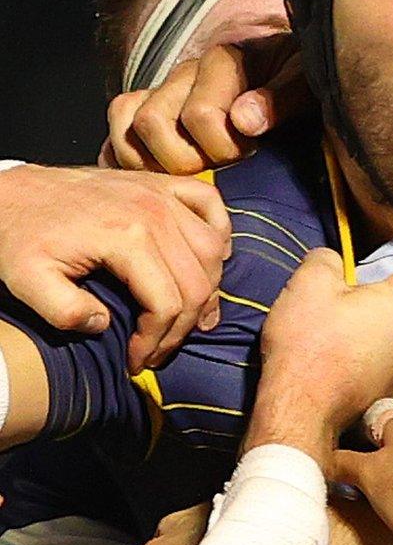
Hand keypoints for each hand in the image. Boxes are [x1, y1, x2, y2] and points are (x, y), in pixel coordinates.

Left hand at [0, 163, 231, 370]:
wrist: (11, 192)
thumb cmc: (18, 237)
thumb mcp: (25, 280)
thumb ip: (63, 311)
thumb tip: (104, 324)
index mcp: (126, 237)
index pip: (167, 303)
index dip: (156, 341)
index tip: (136, 360)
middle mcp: (154, 212)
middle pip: (197, 284)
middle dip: (182, 327)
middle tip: (158, 349)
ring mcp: (161, 194)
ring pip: (212, 252)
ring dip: (207, 289)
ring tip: (186, 317)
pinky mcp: (161, 184)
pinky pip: (210, 204)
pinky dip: (219, 232)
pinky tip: (209, 258)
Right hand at [103, 33, 308, 173]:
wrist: (295, 72)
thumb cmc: (303, 80)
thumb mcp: (307, 82)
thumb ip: (280, 98)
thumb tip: (242, 120)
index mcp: (222, 62)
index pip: (198, 116)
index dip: (223, 147)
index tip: (251, 151)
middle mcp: (185, 73)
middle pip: (150, 123)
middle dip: (184, 158)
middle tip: (218, 166)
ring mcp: (164, 91)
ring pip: (125, 122)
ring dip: (150, 159)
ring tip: (189, 173)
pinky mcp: (152, 109)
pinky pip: (117, 129)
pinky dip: (125, 156)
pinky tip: (153, 174)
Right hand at [251, 249, 392, 460]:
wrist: (302, 409)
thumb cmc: (309, 345)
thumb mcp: (309, 283)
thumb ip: (329, 258)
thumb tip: (335, 261)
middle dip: (386, 287)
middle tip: (350, 288)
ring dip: (378, 318)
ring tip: (342, 322)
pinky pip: (391, 351)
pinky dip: (373, 345)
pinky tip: (343, 348)